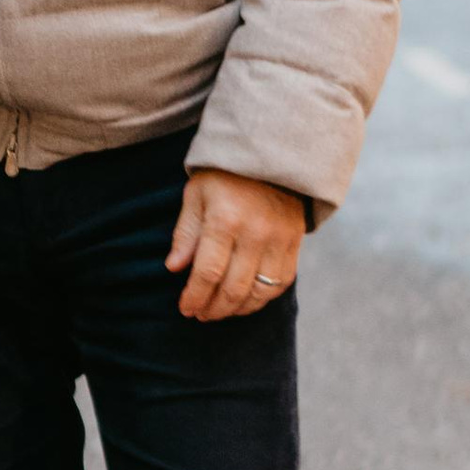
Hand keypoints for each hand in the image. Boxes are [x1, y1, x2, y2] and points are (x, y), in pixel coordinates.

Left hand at [167, 169, 304, 321]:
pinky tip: (245, 301)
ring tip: (219, 311)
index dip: (195, 296)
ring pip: (259, 292)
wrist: (271, 155)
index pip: (208, 271)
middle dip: (214, 308)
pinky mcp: (294, 244)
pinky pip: (280, 283)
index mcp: (225, 219)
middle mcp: (255, 233)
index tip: (185, 309)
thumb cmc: (224, 174)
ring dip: (237, 309)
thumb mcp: (196, 195)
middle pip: (234, 288)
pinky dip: (262, 299)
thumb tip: (174, 268)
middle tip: (200, 315)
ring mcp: (279, 240)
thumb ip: (186, 233)